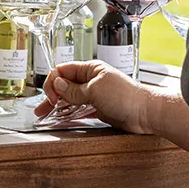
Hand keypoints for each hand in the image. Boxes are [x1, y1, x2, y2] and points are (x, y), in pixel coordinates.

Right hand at [34, 60, 151, 131]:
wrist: (146, 113)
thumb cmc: (126, 96)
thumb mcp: (95, 90)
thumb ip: (74, 90)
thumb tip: (57, 84)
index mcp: (90, 69)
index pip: (63, 70)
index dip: (53, 82)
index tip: (52, 96)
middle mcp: (90, 80)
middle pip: (64, 85)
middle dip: (51, 95)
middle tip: (42, 108)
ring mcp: (94, 95)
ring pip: (69, 98)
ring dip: (58, 105)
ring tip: (46, 114)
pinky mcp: (98, 108)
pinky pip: (78, 109)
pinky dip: (68, 113)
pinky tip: (61, 117)